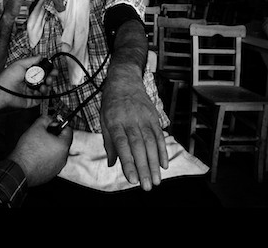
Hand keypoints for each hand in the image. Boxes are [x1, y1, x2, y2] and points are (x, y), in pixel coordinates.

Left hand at [0, 55, 57, 111]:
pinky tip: (42, 89)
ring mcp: (31, 92)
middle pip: (44, 81)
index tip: (53, 69)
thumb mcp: (20, 64)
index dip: (48, 71)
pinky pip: (41, 98)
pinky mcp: (31, 100)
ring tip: (47, 82)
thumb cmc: (8, 77)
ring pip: (44, 89)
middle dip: (50, 77)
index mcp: (27, 74)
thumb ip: (32, 60)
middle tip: (53, 75)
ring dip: (48, 85)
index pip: (41, 73)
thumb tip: (40, 56)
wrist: (2, 90)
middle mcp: (30, 83)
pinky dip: (44, 94)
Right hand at [7, 115, 72, 186]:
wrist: (20, 169)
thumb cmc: (27, 152)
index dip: (60, 124)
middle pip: (63, 142)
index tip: (53, 124)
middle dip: (54, 136)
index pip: (68, 130)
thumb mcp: (36, 128)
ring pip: (57, 152)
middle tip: (44, 134)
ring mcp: (58, 166)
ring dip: (50, 147)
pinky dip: (47, 157)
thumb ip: (45, 119)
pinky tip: (37, 155)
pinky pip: (52, 162)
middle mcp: (63, 157)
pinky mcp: (52, 173)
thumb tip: (48, 118)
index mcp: (63, 145)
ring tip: (38, 145)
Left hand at [100, 67, 168, 190]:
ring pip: (151, 144)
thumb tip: (111, 164)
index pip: (122, 145)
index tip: (132, 179)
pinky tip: (164, 165)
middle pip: (139, 147)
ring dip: (155, 164)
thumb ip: (109, 143)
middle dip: (144, 168)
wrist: (124, 80)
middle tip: (148, 186)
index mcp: (115, 122)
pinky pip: (160, 136)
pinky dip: (163, 151)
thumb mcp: (103, 120)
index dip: (128, 162)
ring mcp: (144, 118)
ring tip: (156, 180)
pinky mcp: (154, 117)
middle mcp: (131, 121)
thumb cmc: (111, 103)